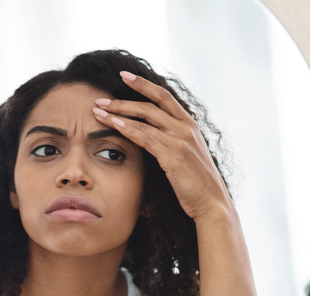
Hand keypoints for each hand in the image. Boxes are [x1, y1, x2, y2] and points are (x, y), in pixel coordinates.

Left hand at [92, 71, 233, 221]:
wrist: (212, 203)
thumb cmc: (196, 184)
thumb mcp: (187, 156)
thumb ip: (172, 142)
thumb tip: (152, 136)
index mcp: (190, 125)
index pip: (164, 96)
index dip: (143, 84)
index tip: (124, 76)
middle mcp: (186, 128)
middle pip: (150, 104)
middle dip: (123, 99)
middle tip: (100, 98)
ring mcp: (181, 141)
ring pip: (145, 119)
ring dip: (118, 113)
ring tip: (98, 111)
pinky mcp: (174, 156)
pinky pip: (146, 138)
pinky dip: (128, 129)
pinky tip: (113, 124)